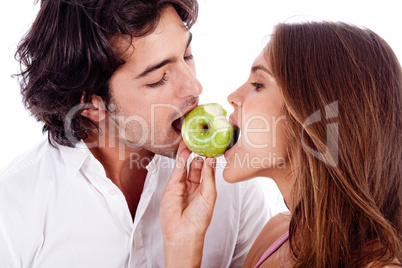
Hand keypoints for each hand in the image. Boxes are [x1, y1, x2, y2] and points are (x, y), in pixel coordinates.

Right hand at [160, 140, 216, 267]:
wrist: (184, 231)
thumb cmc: (199, 219)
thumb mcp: (209, 195)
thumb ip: (209, 176)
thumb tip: (210, 160)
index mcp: (204, 189)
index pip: (206, 170)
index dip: (208, 159)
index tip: (212, 148)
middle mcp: (193, 186)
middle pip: (195, 166)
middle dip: (198, 154)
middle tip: (201, 142)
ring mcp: (182, 186)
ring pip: (185, 166)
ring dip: (188, 154)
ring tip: (191, 142)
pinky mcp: (171, 186)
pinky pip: (177, 170)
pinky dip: (180, 160)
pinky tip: (184, 152)